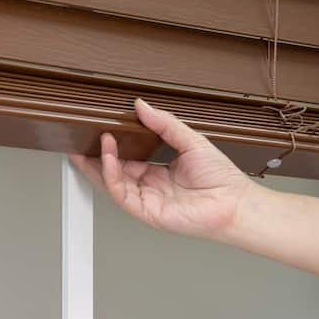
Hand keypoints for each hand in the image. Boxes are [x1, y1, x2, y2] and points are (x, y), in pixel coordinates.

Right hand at [69, 99, 254, 239]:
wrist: (234, 202)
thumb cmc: (220, 178)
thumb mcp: (190, 140)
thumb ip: (164, 123)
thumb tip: (142, 106)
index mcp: (159, 171)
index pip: (128, 158)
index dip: (113, 146)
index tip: (102, 130)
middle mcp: (150, 186)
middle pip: (115, 171)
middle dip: (97, 157)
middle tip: (84, 139)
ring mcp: (147, 200)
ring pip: (113, 182)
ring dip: (101, 163)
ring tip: (95, 143)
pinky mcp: (146, 212)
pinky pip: (121, 194)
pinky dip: (111, 176)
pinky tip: (108, 159)